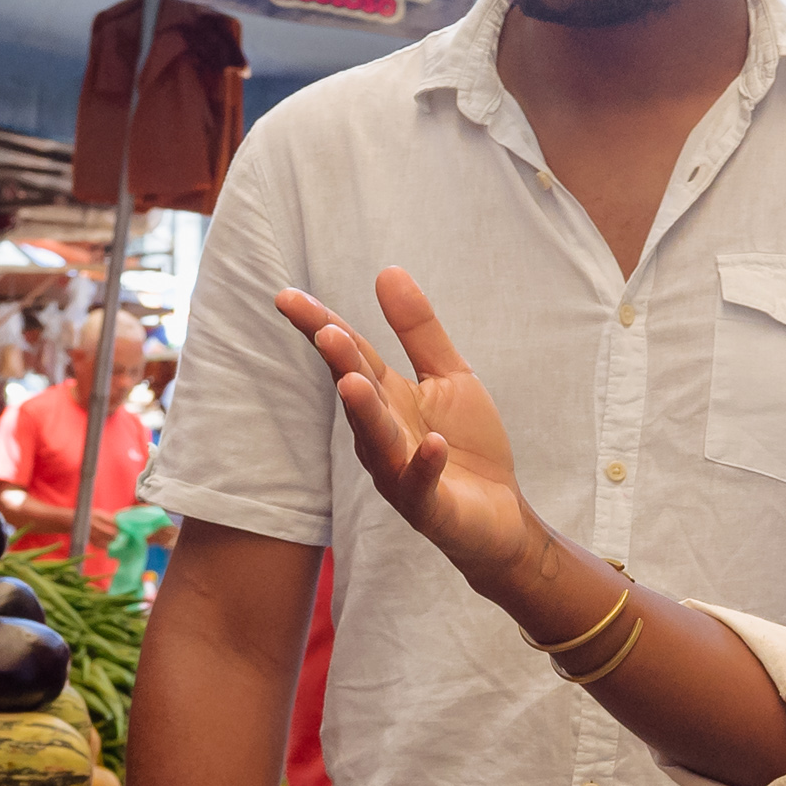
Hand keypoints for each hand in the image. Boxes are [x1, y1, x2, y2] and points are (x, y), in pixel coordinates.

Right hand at [277, 271, 534, 592]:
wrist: (500, 516)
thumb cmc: (468, 445)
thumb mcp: (449, 376)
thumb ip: (418, 330)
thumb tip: (387, 270)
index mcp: (385, 399)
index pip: (349, 356)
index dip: (320, 325)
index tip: (286, 297)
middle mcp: (381, 435)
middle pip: (357, 392)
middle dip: (341, 364)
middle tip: (325, 332)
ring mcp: (400, 473)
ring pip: (378, 440)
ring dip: (365, 413)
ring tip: (353, 383)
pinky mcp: (430, 506)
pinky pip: (423, 485)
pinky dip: (425, 465)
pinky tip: (432, 444)